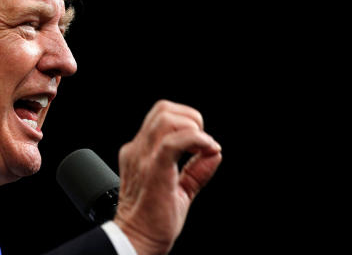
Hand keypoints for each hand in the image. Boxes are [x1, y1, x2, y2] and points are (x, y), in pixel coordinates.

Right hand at [113, 100, 221, 254]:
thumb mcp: (179, 189)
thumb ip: (196, 170)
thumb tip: (214, 153)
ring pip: (166, 119)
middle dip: (190, 118)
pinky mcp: (153, 170)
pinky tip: (206, 150)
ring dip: (193, 128)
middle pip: (163, 109)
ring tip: (202, 148)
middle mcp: (138, 150)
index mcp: (140, 152)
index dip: (186, 121)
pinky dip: (195, 140)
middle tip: (202, 143)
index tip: (199, 144)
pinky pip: (173, 142)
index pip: (162, 117)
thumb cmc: (153, 220)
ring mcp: (144, 158)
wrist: (137, 240)